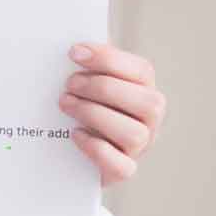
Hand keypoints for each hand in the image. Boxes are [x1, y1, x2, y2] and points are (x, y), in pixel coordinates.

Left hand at [60, 42, 163, 185]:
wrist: (70, 152)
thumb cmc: (80, 106)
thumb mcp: (85, 83)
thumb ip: (87, 65)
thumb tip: (73, 45)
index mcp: (144, 90)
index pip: (141, 71)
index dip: (109, 59)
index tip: (74, 52)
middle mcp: (149, 119)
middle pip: (147, 102)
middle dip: (103, 88)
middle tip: (69, 84)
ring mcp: (140, 147)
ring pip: (134, 134)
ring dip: (95, 115)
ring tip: (65, 104)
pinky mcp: (123, 171)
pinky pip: (121, 166)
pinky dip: (96, 148)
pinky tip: (75, 134)